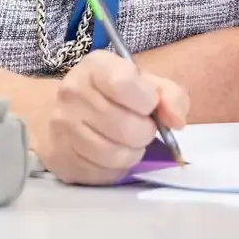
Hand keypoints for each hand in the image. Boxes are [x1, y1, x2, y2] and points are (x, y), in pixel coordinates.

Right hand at [37, 50, 188, 185]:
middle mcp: (73, 92)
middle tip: (141, 127)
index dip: (148, 100)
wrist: (67, 114)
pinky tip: (111, 154)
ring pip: (116, 154)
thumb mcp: (145, 84)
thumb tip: (176, 121)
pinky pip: (104, 172)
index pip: (124, 84)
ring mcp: (64, 126)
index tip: (150, 105)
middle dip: (145, 132)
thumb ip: (170, 96)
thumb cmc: (113, 96)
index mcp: (96, 66)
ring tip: (127, 141)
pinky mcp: (62, 157)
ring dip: (132, 152)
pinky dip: (116, 167)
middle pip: (126, 126)